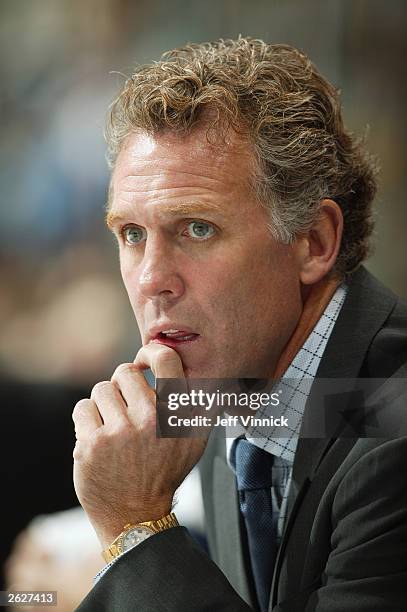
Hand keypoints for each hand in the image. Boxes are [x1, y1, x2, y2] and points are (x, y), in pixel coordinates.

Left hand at [72, 343, 206, 548]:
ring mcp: (120, 432)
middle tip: (125, 407)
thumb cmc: (164, 473)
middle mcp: (151, 420)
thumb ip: (199, 405)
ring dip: (104, 404)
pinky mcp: (91, 444)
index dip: (150, 351)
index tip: (144, 360)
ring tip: (112, 427)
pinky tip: (97, 439)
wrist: (135, 516)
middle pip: (124, 371)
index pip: (165, 359)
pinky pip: (83, 408)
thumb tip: (200, 370)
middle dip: (121, 385)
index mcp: (177, 415)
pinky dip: (87, 420)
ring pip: (101, 389)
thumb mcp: (195, 441)